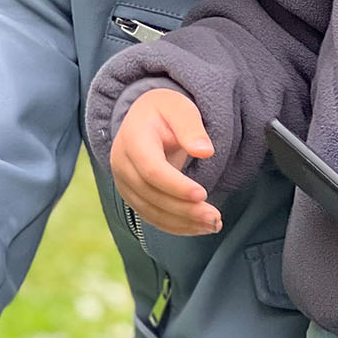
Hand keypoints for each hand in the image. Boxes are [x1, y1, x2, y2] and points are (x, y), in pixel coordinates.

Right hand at [110, 90, 221, 235]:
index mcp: (132, 139)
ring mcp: (125, 183)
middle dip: (184, 210)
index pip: (151, 169)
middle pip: (151, 195)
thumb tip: (205, 151)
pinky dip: (176, 226)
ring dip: (183, 223)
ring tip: (214, 225)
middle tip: (215, 217)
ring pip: (151, 212)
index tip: (202, 194)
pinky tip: (200, 227)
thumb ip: (191, 128)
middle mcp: (122, 164)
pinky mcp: (133, 196)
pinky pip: (152, 217)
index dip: (176, 185)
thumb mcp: (180, 109)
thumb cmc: (165, 112)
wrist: (145, 119)